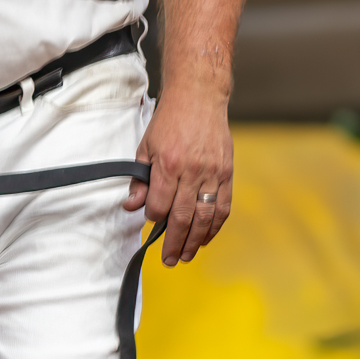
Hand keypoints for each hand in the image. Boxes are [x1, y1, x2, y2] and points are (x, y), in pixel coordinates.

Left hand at [129, 82, 231, 263]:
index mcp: (168, 165)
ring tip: (186, 256)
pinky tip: (206, 238)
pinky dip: (215, 226)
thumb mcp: (145, 146)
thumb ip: (140, 179)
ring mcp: (213, 174)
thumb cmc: (169, 122)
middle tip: (169, 260)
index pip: (160, 205)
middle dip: (175, 242)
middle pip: (183, 217)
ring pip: (205, 217)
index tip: (151, 225)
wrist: (199, 98)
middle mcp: (192, 172)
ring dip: (196, 241)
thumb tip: (132, 206)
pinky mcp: (227, 173)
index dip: (154, 219)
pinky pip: (223, 207)